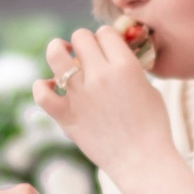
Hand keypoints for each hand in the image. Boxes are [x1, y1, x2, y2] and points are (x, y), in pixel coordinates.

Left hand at [36, 24, 175, 178]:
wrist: (143, 161)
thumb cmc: (153, 127)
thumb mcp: (149, 89)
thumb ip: (130, 69)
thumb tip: (113, 59)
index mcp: (125, 67)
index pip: (105, 33)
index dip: (105, 39)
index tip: (107, 49)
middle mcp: (100, 76)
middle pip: (80, 36)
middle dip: (83, 42)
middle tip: (87, 55)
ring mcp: (80, 95)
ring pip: (55, 54)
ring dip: (58, 51)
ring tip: (63, 56)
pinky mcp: (65, 115)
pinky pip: (41, 92)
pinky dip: (42, 86)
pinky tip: (52, 87)